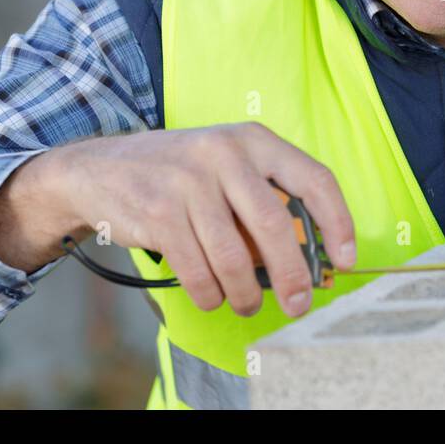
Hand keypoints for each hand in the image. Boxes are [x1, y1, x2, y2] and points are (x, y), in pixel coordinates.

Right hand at [53, 122, 355, 318]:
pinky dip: (210, 292)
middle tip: (300, 303)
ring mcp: (189, 181)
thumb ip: (264, 200)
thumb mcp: (227, 167)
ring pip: (234, 255)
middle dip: (293, 273)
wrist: (100, 169)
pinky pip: (198, 269)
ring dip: (246, 292)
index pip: (313, 178)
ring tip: (247, 304)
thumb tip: (308, 260)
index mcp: (253, 139)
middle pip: (275, 224)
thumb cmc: (180, 175)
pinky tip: (213, 295)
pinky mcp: (159, 212)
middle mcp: (224, 153)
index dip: (338, 222)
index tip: (345, 259)